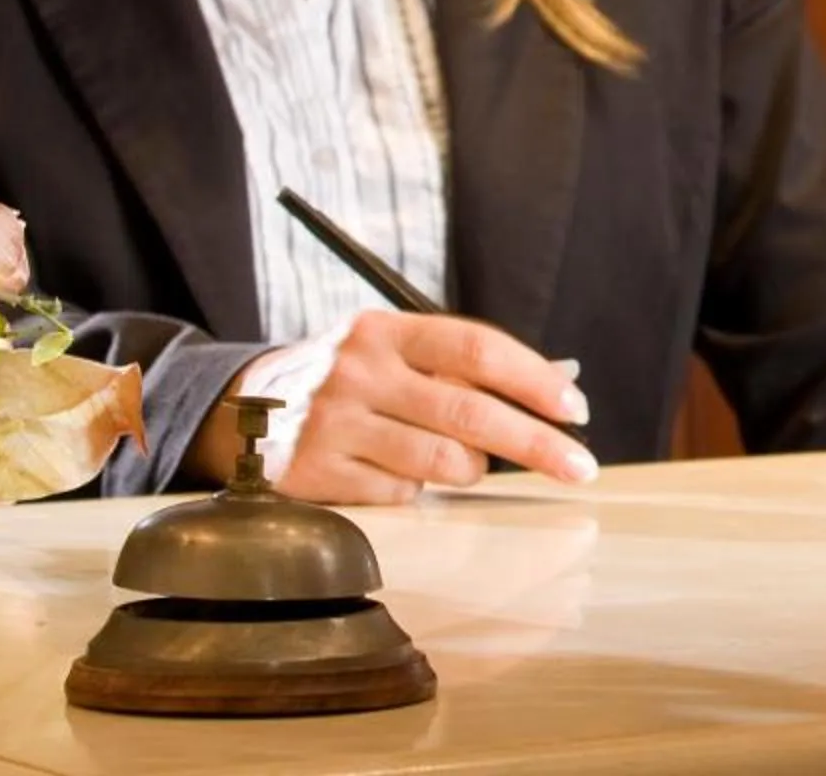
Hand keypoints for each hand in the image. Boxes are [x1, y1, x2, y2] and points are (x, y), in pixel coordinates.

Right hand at [193, 310, 596, 504]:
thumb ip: (463, 370)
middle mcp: (359, 373)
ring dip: (470, 471)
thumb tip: (559, 387)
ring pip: (441, 464)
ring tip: (464, 464)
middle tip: (581, 467)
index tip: (576, 409)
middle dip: (536, 444)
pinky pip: (401, 494)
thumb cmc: (354, 381)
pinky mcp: (316, 474)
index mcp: (386, 331)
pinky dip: (417, 490)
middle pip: (468, 414)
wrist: (244, 408)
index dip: (532, 379)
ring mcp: (334, 425)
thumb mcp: (397, 354)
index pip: (475, 349)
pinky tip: (396, 472)